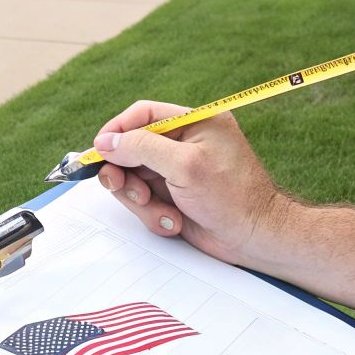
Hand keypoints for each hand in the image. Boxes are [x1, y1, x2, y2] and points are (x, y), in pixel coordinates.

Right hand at [92, 100, 287, 266]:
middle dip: (126, 173)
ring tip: (164, 212)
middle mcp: (184, 144)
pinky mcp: (173, 197)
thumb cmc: (233, 198)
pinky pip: (145, 202)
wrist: (255, 239)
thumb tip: (107, 141)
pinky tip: (175, 221)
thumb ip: (142, 148)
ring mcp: (177, 172)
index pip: (143, 115)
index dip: (117, 131)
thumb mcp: (184, 165)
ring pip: (133, 179)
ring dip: (142, 200)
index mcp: (194, 122)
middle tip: (126, 188)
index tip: (99, 150)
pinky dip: (154, 215)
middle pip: (131, 149)